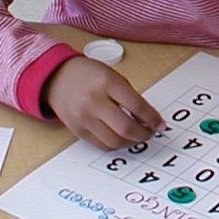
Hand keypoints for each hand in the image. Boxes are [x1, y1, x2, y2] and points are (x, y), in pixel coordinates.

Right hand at [42, 57, 165, 149]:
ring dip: (131, 142)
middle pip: (126, 128)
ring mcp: (84, 118)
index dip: (152, 118)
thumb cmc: (88, 74)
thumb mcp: (113, 76)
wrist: (58, 77)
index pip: (136, 106)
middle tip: (151, 132)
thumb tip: (148, 119)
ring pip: (115, 141)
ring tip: (137, 136)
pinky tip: (122, 138)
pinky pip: (102, 145)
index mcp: (106, 83)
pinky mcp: (78, 130)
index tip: (160, 124)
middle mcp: (94, 101)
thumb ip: (129, 96)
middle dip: (144, 134)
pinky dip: (116, 144)